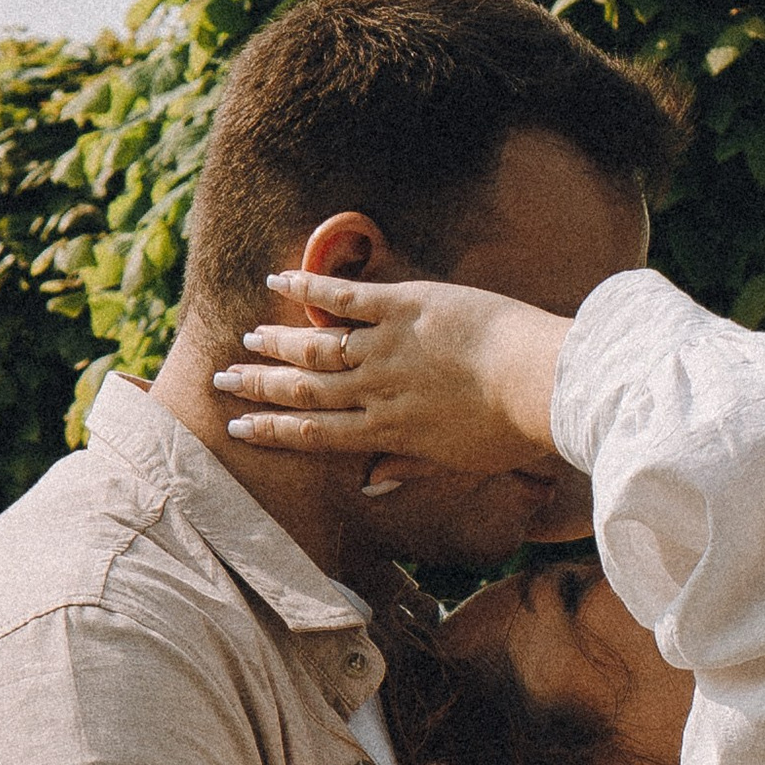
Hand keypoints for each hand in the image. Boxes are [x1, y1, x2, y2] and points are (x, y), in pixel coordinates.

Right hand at [215, 271, 569, 495]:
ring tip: (244, 339)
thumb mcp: (460, 461)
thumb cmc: (513, 430)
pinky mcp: (405, 307)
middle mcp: (378, 392)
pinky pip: (346, 297)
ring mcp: (388, 348)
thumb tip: (371, 483)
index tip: (242, 427)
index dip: (276, 431)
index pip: (320, 435)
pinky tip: (277, 281)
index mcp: (390, 433)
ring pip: (317, 348)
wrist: (543, 386)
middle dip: (260, 387)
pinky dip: (308, 288)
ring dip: (276, 343)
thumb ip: (411, 466)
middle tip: (221, 381)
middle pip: (307, 392)